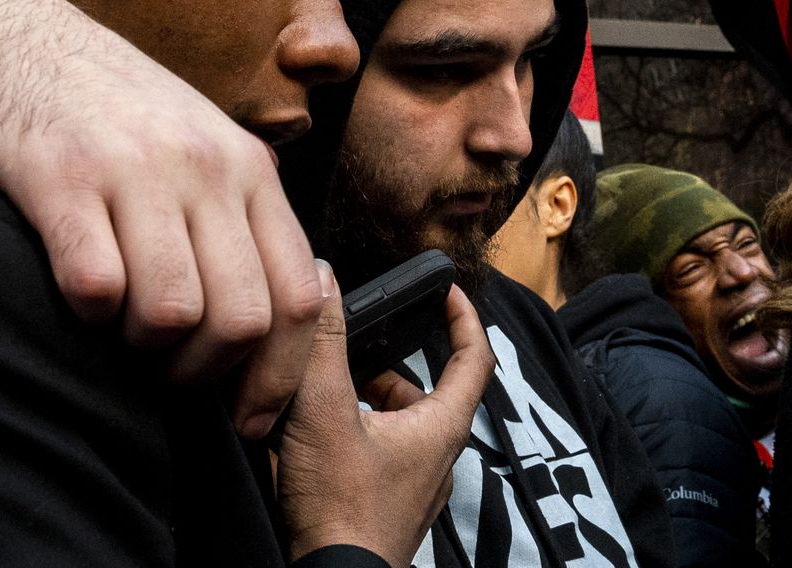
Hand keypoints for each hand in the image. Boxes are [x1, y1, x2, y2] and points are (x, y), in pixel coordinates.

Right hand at [0, 0, 322, 437]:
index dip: (280, 374)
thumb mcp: (208, 148)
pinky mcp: (62, 178)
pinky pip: (96, 284)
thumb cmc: (120, 110)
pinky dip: (89, 313)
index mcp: (254, 170)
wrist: (21, 35)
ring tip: (122, 333)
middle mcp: (209, 169)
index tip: (251, 417)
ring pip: (176, 312)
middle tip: (168, 373)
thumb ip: (245, 219)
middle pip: (243, 317)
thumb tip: (276, 320)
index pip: (299, 295)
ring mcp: (138, 171)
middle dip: (205, 372)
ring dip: (146, 349)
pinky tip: (79, 295)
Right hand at [279, 264, 491, 566]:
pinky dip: (356, 437)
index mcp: (444, 425)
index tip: (449, 292)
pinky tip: (315, 441)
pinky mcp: (390, 506)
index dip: (465, 318)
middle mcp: (440, 454)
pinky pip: (383, 457)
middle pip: (427, 390)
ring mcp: (417, 485)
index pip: (476, 356)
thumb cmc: (342, 511)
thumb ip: (322, 344)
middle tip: (351, 350)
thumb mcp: (324, 414)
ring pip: (400, 425)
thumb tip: (323, 280)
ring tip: (323, 394)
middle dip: (388, 364)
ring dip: (367, 403)